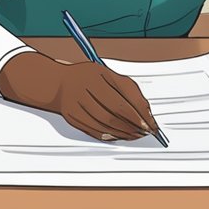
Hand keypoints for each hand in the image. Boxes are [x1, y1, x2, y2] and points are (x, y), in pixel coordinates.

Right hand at [0, 50, 160, 141]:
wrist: (57, 83)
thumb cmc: (87, 78)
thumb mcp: (108, 74)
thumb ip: (128, 89)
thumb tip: (146, 111)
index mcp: (99, 72)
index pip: (126, 93)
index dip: (141, 110)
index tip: (151, 122)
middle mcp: (87, 85)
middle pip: (116, 109)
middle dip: (134, 123)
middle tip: (145, 131)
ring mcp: (77, 101)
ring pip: (105, 122)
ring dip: (123, 132)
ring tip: (134, 135)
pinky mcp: (71, 115)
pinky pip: (93, 129)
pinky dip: (108, 135)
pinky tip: (118, 136)